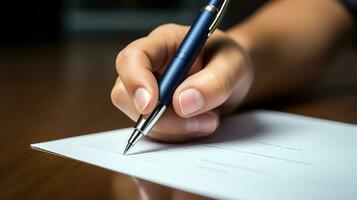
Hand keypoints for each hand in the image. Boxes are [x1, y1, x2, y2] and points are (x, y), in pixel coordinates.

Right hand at [111, 24, 252, 141]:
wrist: (232, 78)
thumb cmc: (229, 62)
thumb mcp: (234, 64)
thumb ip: (215, 80)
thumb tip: (183, 104)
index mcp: (162, 43)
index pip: (132, 58)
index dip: (135, 82)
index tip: (151, 105)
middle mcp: (148, 68)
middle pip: (126, 95)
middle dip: (161, 117)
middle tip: (204, 121)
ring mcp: (149, 93)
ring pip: (141, 120)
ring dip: (176, 129)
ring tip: (211, 119)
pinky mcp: (155, 114)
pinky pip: (156, 133)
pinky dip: (179, 135)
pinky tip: (201, 124)